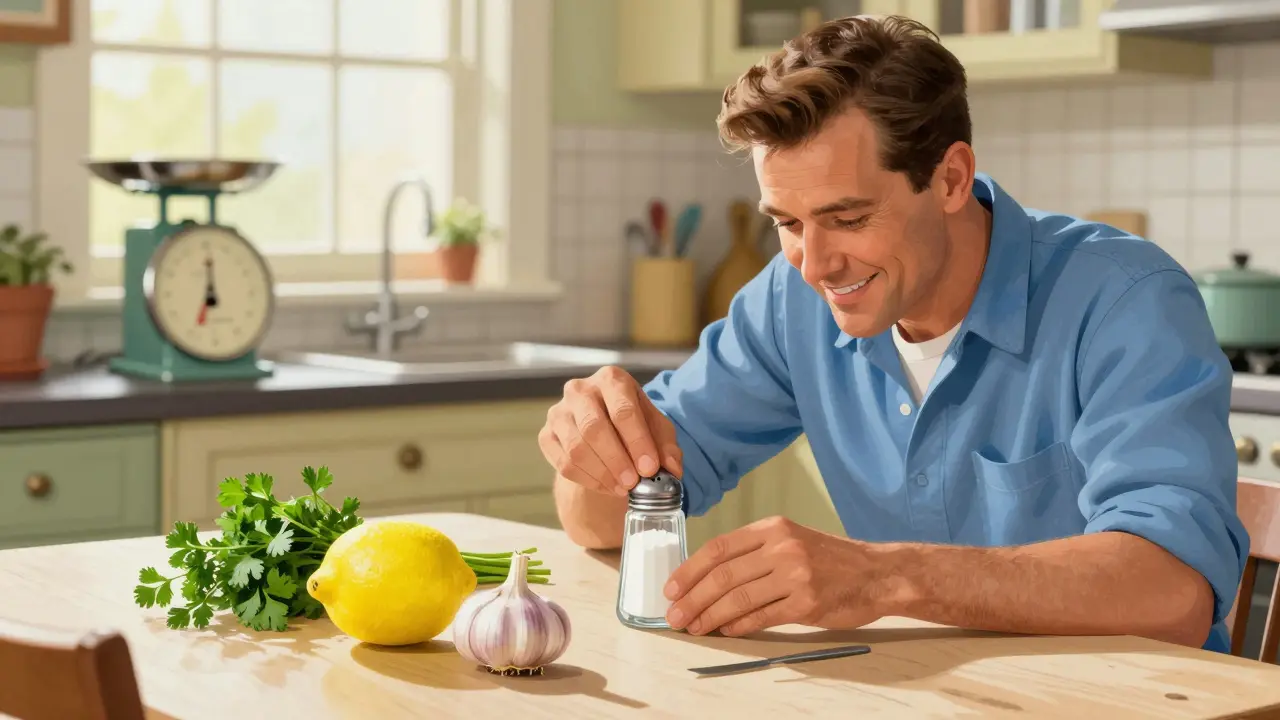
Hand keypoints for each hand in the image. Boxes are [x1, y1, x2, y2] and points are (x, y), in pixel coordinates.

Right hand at [538, 366, 682, 496]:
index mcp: (612, 379)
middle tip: (633, 483)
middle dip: (617, 460)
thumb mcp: (656, 430)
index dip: (637, 442)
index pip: (623, 410)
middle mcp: (580, 390)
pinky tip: (607, 487)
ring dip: (602, 473)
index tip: (650, 468)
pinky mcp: (546, 435)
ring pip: (576, 448)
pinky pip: (564, 463)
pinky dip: (588, 480)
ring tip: (623, 488)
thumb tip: (672, 469)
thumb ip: (667, 447)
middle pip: (594, 427)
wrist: (603, 431)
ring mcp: (559, 412)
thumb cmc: (633, 425)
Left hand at [663, 516, 883, 636]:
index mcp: (773, 528)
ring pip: (739, 598)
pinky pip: (763, 617)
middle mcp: (782, 547)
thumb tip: (708, 577)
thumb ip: (755, 553)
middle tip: (675, 615)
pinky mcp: (807, 603)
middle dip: (693, 598)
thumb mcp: (792, 540)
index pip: (719, 548)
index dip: (690, 570)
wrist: (878, 573)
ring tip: (693, 627)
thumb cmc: (830, 559)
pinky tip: (725, 630)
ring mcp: (795, 575)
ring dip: (710, 616)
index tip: (671, 587)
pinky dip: (739, 626)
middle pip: (723, 575)